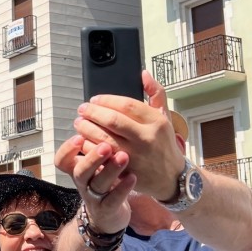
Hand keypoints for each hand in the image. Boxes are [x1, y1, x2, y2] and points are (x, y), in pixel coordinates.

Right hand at [55, 137, 133, 234]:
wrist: (108, 216)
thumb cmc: (103, 182)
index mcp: (77, 169)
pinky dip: (123, 188)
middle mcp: (83, 182)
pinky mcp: (108, 209)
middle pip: (80, 171)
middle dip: (91, 157)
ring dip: (110, 170)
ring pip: (98, 184)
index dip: (67, 150)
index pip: (62, 160)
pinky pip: (114, 200)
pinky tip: (133, 176)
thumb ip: (96, 143)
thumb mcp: (95, 164)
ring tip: (123, 156)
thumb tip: (103, 112)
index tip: (78, 136)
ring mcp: (94, 197)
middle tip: (105, 145)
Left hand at [72, 71, 184, 201]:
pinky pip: (101, 157)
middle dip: (92, 113)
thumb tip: (143, 73)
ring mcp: (136, 156)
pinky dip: (89, 148)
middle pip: (112, 121)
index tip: (94, 100)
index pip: (126, 105)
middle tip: (82, 110)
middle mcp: (146, 138)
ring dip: (87, 129)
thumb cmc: (164, 143)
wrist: (171, 177)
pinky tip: (82, 141)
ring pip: (104, 139)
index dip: (106, 100)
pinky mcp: (125, 171)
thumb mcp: (165, 116)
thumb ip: (156, 93)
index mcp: (156, 121)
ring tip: (79, 123)